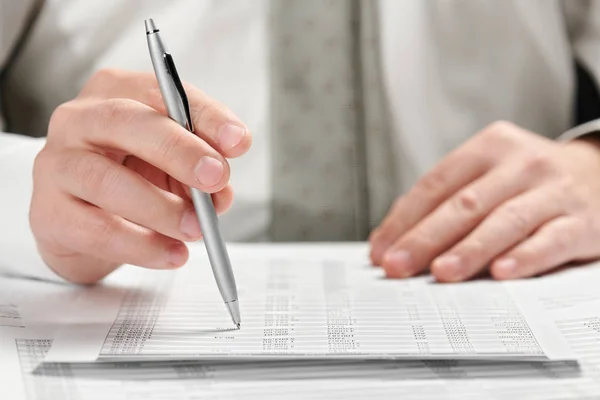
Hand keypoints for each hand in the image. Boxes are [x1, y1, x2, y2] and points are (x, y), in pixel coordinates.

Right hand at [31, 69, 250, 283]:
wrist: (81, 219)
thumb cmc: (132, 177)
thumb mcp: (171, 164)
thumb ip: (198, 169)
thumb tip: (220, 192)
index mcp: (116, 93)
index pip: (161, 92)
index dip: (204, 115)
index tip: (237, 141)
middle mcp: (80, 120)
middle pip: (126, 123)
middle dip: (179, 151)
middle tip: (216, 178)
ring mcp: (58, 164)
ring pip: (106, 180)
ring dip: (161, 207)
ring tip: (197, 228)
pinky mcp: (50, 212)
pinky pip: (96, 230)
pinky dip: (141, 245)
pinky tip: (171, 254)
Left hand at [369, 121, 599, 281]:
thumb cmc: (528, 181)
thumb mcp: (488, 174)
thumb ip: (443, 199)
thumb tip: (392, 238)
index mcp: (489, 147)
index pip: (435, 184)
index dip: (404, 219)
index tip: (381, 249)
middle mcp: (521, 163)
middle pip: (464, 203)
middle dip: (424, 238)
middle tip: (397, 266)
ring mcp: (552, 191)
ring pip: (504, 221)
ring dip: (468, 249)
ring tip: (440, 272)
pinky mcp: (581, 221)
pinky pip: (550, 240)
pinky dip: (525, 257)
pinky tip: (501, 273)